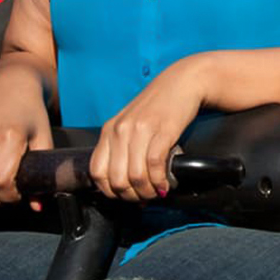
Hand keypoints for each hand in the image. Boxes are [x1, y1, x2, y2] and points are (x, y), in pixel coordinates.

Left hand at [91, 58, 208, 201]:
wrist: (183, 82)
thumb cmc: (159, 106)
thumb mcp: (131, 124)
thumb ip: (123, 148)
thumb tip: (125, 184)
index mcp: (109, 129)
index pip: (97, 172)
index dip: (109, 191)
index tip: (124, 196)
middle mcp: (120, 130)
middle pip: (116, 179)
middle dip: (131, 196)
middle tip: (143, 198)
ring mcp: (140, 130)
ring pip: (135, 176)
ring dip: (147, 191)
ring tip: (156, 192)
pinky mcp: (162, 130)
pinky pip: (155, 165)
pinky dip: (160, 181)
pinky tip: (165, 184)